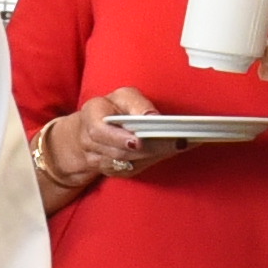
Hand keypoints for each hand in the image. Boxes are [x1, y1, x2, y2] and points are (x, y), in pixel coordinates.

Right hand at [44, 86, 200, 192]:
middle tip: (175, 143)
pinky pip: (131, 169)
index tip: (139, 141)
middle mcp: (90, 139)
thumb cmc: (113, 109)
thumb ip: (137, 105)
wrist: (88, 132)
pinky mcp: (111, 170)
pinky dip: (152, 161)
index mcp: (92, 114)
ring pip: (127, 162)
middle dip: (148, 149)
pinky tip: (171, 151)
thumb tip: (153, 117)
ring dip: (154, 155)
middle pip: (119, 151)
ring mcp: (97, 158)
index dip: (119, 138)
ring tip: (179, 145)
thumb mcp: (123, 98)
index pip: (99, 130)